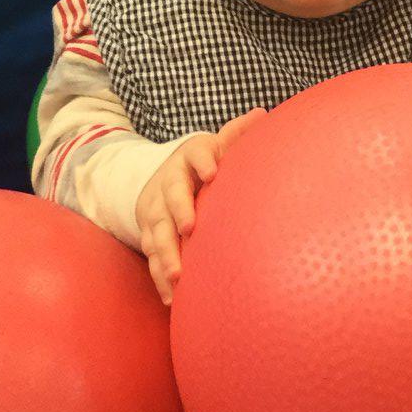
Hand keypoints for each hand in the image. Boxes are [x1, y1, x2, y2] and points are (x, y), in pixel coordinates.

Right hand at [137, 109, 266, 305]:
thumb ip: (235, 135)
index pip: (195, 154)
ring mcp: (155, 211)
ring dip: (165, 254)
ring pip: (156, 233)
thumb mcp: (214, 146)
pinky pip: (152, 258)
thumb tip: (261, 114)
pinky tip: (173, 297)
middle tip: (189, 227)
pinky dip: (161, 277)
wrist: (162, 177)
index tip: (214, 171)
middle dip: (178, 210)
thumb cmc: (202, 163)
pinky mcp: (149, 234)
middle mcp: (167, 183)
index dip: (202, 161)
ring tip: (178, 275)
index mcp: (188, 158)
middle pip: (170, 195)